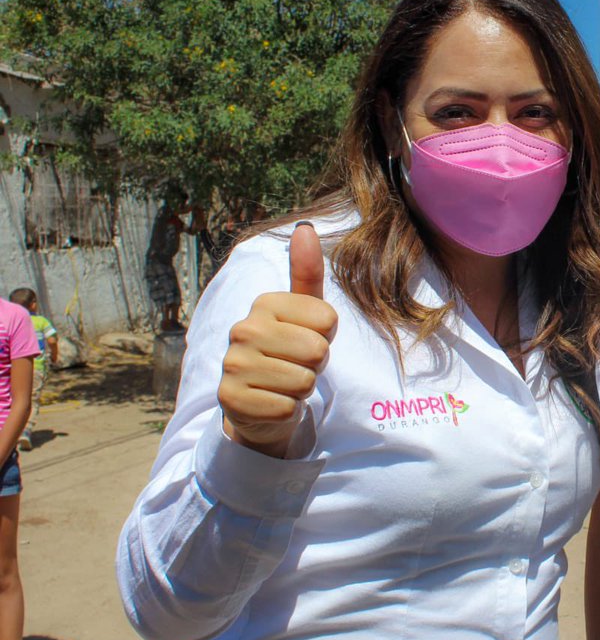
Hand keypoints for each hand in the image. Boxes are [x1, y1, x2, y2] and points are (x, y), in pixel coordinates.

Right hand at [217, 223, 336, 456]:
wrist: (259, 403)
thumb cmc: (289, 352)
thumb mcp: (304, 313)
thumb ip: (307, 274)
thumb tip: (304, 229)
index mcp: (263, 304)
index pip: (328, 320)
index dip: (327, 337)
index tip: (306, 339)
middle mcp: (242, 330)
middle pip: (317, 351)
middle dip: (316, 364)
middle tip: (296, 365)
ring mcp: (232, 365)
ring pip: (304, 381)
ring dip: (303, 388)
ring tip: (284, 383)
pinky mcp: (232, 400)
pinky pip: (288, 408)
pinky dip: (289, 410)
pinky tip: (273, 402)